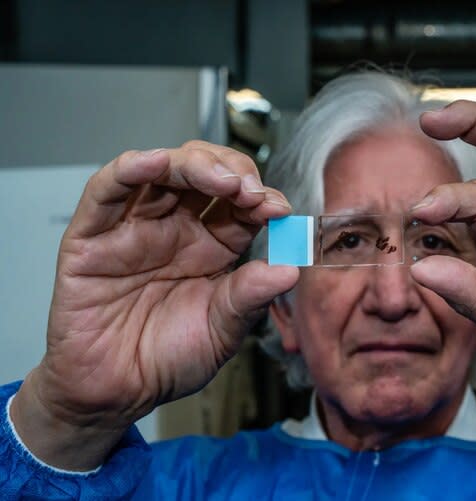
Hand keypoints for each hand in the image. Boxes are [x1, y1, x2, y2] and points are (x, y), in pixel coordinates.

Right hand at [12, 141, 298, 467]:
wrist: (116, 394)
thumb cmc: (167, 361)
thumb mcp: (222, 331)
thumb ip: (250, 297)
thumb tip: (291, 270)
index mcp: (211, 247)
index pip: (239, 204)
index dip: (261, 198)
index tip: (279, 209)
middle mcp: (175, 229)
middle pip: (204, 175)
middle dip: (233, 172)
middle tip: (251, 191)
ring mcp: (134, 228)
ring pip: (162, 172)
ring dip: (194, 164)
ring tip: (222, 180)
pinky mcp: (91, 236)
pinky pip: (107, 192)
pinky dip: (130, 169)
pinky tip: (157, 163)